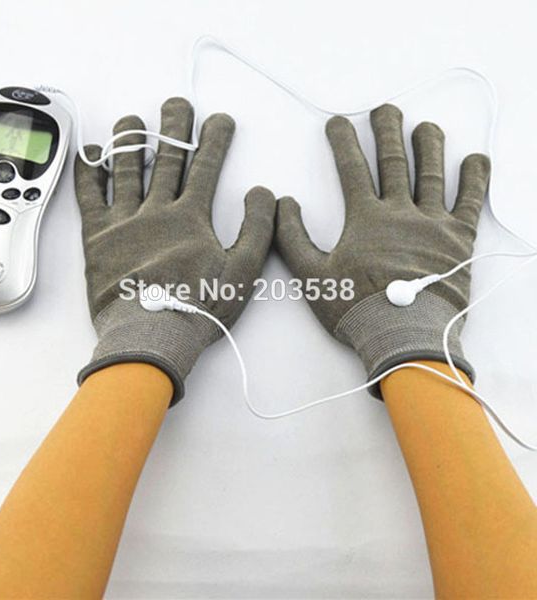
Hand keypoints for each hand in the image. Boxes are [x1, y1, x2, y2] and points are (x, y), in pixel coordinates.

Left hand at [75, 98, 275, 403]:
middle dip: (175, 129)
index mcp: (190, 217)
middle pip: (167, 159)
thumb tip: (261, 193)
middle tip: (177, 104)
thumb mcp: (242, 271)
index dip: (215, 140)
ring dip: (131, 141)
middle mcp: (156, 211)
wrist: (150, 335)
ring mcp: (123, 221)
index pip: (206, 168)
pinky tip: (92, 154)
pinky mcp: (97, 238)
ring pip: (127, 170)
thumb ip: (256, 229)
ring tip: (133, 120)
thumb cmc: (198, 307)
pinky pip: (89, 197)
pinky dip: (90, 173)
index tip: (220, 120)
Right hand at [275, 104, 489, 394]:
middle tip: (385, 110)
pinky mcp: (458, 239)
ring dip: (428, 145)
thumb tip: (284, 204)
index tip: (338, 122)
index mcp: (365, 219)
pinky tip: (474, 158)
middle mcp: (400, 212)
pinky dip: (474, 178)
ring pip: (430, 173)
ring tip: (425, 126)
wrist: (403, 334)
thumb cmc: (356, 309)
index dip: (343, 141)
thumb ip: (293, 238)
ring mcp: (432, 223)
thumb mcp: (312, 276)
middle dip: (386, 131)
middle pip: (392, 161)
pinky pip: (469, 202)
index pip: (351, 168)